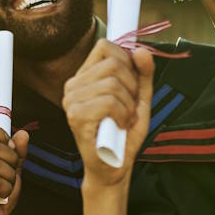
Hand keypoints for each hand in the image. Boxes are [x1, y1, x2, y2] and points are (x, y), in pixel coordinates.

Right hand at [0, 123, 28, 214]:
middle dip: (11, 158)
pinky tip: (1, 195)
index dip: (1, 134)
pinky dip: (6, 189)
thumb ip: (16, 153)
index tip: (10, 147)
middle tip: (12, 172)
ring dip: (10, 177)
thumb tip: (23, 134)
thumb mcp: (11, 170)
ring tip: (6, 186)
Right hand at [63, 39, 153, 187]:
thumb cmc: (123, 134)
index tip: (132, 84)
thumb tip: (142, 50)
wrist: (114, 168)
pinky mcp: (75, 116)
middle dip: (132, 86)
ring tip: (124, 120)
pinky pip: (109, 102)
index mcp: (84, 77)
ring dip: (129, 105)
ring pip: (113, 83)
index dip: (127, 61)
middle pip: (113, 63)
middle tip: (129, 107)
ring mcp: (71, 100)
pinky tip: (119, 127)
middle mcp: (73, 85)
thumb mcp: (139, 99)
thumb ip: (142, 74)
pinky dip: (123, 116)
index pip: (105, 47)